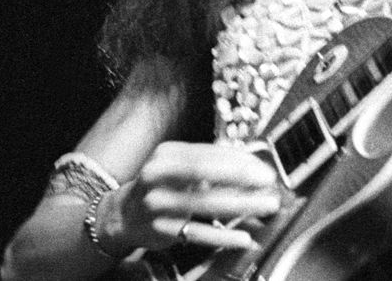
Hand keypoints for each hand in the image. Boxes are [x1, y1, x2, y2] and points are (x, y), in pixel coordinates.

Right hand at [98, 141, 279, 252]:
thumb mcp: (177, 166)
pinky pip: (197, 233)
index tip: (263, 167)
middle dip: (242, 177)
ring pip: (206, 204)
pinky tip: (243, 238)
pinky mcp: (161, 229)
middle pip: (206, 174)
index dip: (239, 160)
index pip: (208, 153)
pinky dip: (223, 236)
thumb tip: (250, 163)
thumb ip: (208, 162)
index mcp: (167, 155)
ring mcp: (158, 204)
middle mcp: (159, 176)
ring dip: (242, 205)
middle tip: (268, 182)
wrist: (123, 214)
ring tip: (266, 205)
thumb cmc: (160, 186)